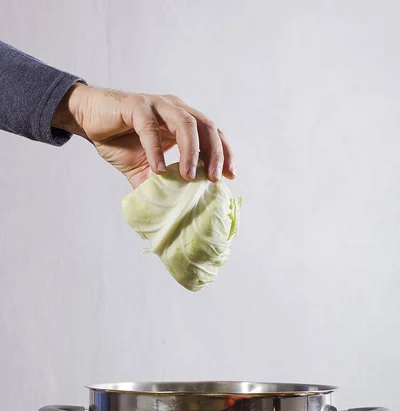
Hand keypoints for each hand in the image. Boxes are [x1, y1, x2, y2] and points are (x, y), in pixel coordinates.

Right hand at [52, 83, 235, 187]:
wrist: (87, 120)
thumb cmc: (119, 140)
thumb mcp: (142, 169)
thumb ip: (158, 184)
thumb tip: (170, 212)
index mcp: (182, 121)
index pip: (212, 134)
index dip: (224, 153)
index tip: (231, 176)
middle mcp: (174, 109)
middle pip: (206, 126)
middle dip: (214, 153)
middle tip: (214, 179)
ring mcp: (156, 105)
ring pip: (185, 123)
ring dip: (190, 151)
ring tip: (188, 177)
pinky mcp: (136, 105)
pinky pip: (150, 127)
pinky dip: (157, 149)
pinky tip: (158, 169)